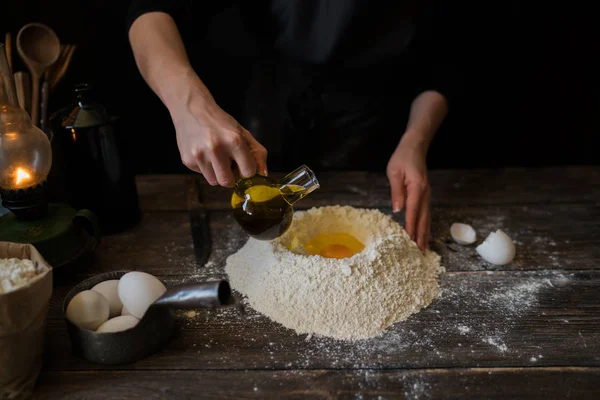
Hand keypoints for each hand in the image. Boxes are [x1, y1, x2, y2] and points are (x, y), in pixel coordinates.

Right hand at [171, 87, 267, 186]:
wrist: (191, 110)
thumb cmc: (221, 123)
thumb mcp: (243, 133)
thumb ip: (257, 153)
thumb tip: (263, 174)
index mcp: (234, 140)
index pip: (248, 172)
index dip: (248, 170)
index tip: (244, 165)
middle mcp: (215, 148)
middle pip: (228, 182)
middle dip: (231, 177)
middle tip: (230, 166)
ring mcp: (199, 155)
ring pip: (214, 181)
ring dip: (218, 174)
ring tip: (216, 158)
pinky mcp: (187, 160)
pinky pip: (202, 174)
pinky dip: (206, 168)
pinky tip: (205, 154)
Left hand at [386, 137, 430, 251]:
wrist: (415, 147)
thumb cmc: (402, 158)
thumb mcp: (394, 173)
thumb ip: (396, 192)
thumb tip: (398, 210)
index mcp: (417, 189)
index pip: (413, 212)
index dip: (411, 227)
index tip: (410, 241)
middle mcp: (425, 194)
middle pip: (423, 218)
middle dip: (421, 236)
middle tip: (419, 252)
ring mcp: (427, 195)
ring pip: (427, 217)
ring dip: (425, 233)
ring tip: (423, 249)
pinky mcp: (425, 195)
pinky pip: (426, 213)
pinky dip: (425, 225)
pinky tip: (423, 234)